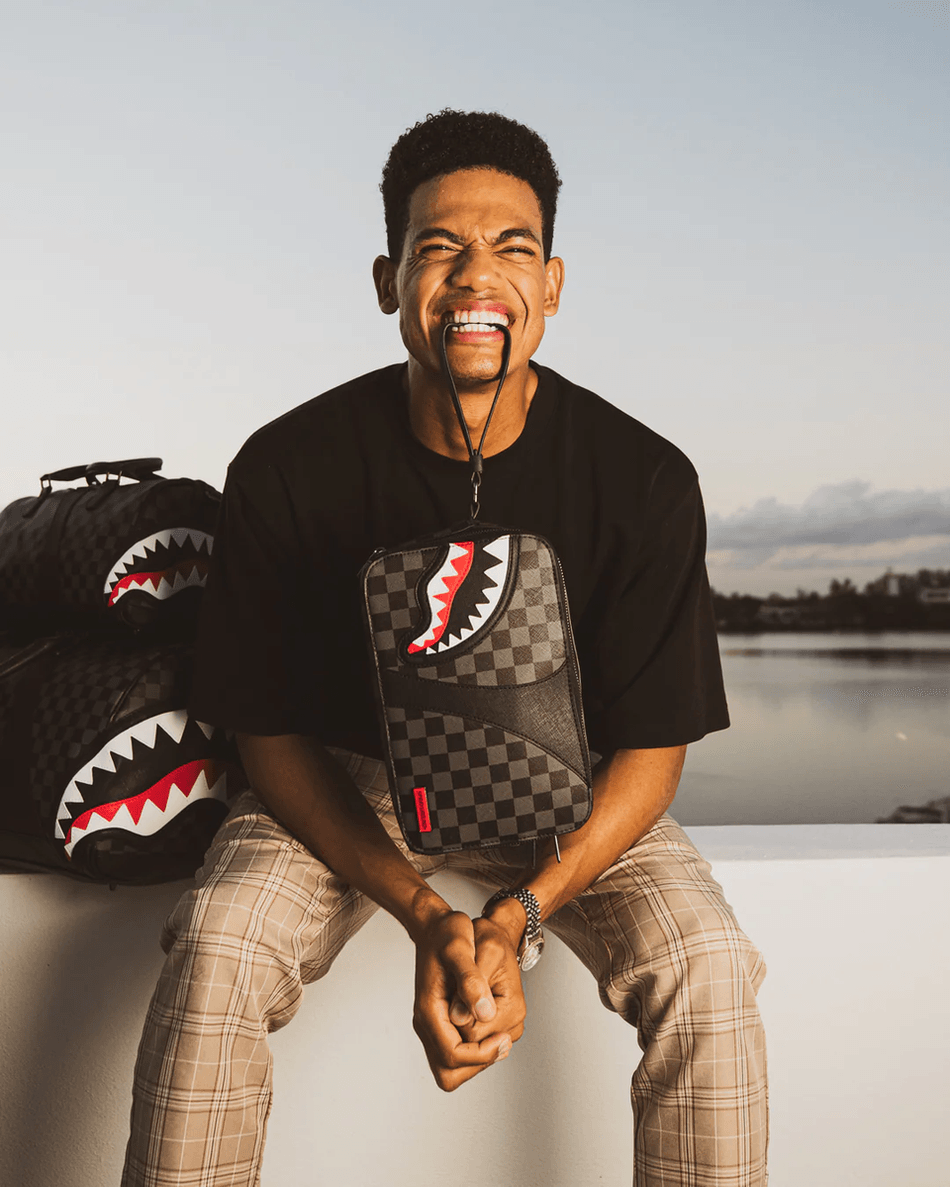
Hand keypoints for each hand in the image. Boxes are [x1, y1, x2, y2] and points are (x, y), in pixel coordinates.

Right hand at [412, 909, 513, 1091]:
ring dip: (478, 1058)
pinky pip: (458, 1053)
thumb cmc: (446, 932)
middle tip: (500, 1038)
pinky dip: (477, 1048)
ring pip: (452, 1068)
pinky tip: (491, 1023)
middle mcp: (428, 1023)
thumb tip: (485, 1013)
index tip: (502, 1036)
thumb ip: (471, 980)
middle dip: (478, 1062)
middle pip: (449, 1072)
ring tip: (497, 1032)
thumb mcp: (460, 946)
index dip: (481, 1054)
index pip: (452, 1055)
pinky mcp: (443, 1022)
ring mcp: (434, 1025)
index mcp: (429, 1009)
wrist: (435, 926)